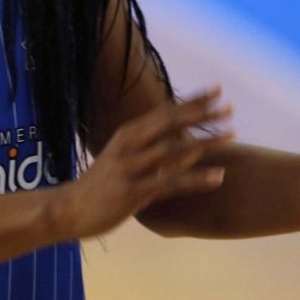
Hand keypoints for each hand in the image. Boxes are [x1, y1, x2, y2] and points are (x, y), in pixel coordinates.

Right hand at [67, 87, 234, 238]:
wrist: (68, 210)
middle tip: (229, 107)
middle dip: (201, 113)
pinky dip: (196, 178)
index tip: (217, 89)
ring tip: (232, 135)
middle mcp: (129, 145)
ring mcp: (130, 167)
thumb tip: (193, 148)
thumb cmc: (100, 187)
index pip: (165, 111)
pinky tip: (219, 176)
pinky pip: (170, 182)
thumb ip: (159, 155)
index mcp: (128, 134)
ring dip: (205, 141)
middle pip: (170, 123)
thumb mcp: (127, 162)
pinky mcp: (133, 192)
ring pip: (173, 149)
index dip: (192, 100)